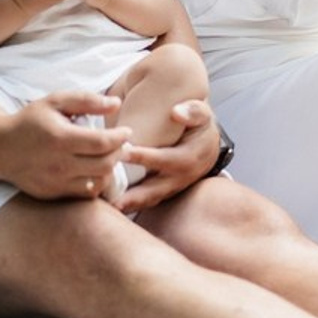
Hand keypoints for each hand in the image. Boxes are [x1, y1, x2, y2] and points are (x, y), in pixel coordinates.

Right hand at [0, 90, 131, 198]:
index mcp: (60, 138)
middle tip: (122, 144)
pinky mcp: (52, 194)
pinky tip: (95, 169)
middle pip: (104, 164)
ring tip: (109, 156)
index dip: (120, 138)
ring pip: (97, 182)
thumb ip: (87, 100)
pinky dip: (96, 183)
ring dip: (109, 169)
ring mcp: (55, 182)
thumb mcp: (56, 102)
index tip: (126, 131)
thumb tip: (117, 102)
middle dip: (119, 153)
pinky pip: (84, 194)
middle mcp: (58, 164)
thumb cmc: (31, 121)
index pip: (102, 142)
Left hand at [113, 99, 219, 214]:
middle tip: (114, 198)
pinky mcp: (164, 192)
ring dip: (132, 203)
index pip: (170, 158)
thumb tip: (177, 112)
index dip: (148, 157)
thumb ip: (193, 111)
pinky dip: (131, 204)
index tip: (124, 152)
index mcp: (194, 155)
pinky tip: (113, 205)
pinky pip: (148, 200)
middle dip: (137, 194)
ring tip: (111, 207)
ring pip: (152, 198)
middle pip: (160, 188)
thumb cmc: (199, 123)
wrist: (205, 140)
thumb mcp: (201, 113)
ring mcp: (175, 186)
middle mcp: (185, 176)